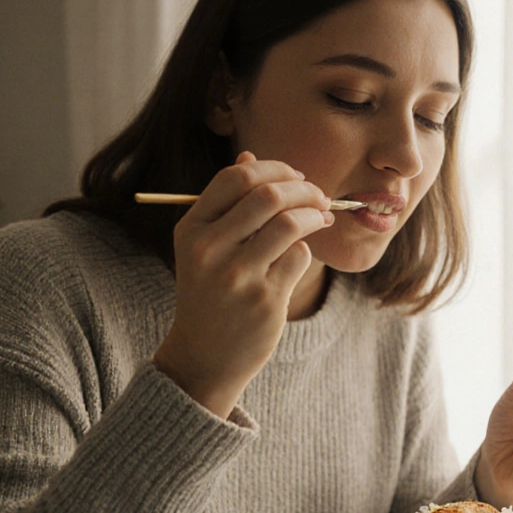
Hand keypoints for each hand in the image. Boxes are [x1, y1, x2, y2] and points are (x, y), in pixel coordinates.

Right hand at [153, 151, 332, 417]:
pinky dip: (306, 251)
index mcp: (191, 229)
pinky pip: (300, 257)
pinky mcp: (265, 299)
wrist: (204, 355)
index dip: (274, 168)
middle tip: (319, 196)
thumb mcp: (203, 247)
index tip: (295, 176)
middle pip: (269, 195)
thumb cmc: (210, 291)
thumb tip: (250, 156)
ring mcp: (238, 275)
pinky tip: (300, 257)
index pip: (235, 177)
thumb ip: (226, 204)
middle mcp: (210, 249)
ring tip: (322, 218)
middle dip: (304, 189)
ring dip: (314, 215)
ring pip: (290, 223)